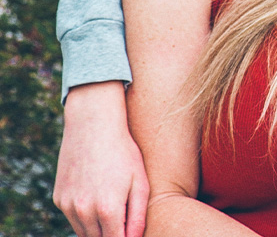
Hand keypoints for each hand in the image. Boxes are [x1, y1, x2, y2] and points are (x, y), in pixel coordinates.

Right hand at [54, 81, 149, 236]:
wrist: (93, 126)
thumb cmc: (123, 152)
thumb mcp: (140, 181)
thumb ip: (138, 216)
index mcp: (108, 209)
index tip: (131, 234)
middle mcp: (84, 211)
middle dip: (112, 234)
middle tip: (123, 221)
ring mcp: (68, 206)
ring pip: (84, 232)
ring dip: (97, 228)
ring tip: (112, 207)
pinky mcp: (59, 199)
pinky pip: (73, 217)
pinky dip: (84, 215)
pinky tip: (96, 196)